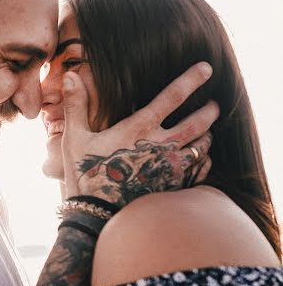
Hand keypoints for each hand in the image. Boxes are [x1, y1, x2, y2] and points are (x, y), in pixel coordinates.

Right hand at [62, 63, 218, 206]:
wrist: (95, 217)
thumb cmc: (84, 175)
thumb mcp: (74, 139)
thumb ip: (76, 106)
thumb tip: (71, 76)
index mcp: (138, 129)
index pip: (172, 96)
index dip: (192, 78)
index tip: (206, 68)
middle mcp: (160, 146)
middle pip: (198, 121)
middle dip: (210, 110)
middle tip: (214, 104)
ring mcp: (169, 168)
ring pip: (202, 145)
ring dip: (207, 134)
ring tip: (207, 130)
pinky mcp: (173, 187)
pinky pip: (200, 170)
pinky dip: (204, 160)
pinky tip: (201, 157)